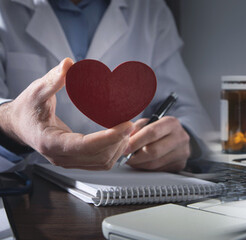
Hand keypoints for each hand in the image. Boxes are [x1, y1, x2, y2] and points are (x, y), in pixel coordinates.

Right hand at [0, 58, 132, 169]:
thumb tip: (68, 64)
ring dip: (119, 147)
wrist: (18, 124)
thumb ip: (53, 79)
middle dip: (119, 141)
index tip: (126, 124)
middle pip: (98, 157)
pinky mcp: (75, 160)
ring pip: (102, 162)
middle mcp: (60, 156)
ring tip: (129, 128)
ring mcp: (68, 161)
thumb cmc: (26, 108)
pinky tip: (122, 136)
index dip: (109, 137)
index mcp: (50, 142)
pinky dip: (114, 150)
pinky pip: (100, 161)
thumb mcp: (36, 91)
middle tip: (131, 122)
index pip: (85, 146)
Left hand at [124, 117, 190, 171]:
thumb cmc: (159, 130)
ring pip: (154, 163)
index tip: (124, 147)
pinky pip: (157, 170)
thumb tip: (124, 140)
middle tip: (124, 156)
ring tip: (131, 159)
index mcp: (171, 123)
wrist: (177, 138)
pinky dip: (146, 167)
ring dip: (138, 163)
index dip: (135, 141)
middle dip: (135, 156)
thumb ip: (136, 129)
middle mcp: (180, 137)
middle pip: (153, 151)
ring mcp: (182, 152)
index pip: (152, 132)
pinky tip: (141, 162)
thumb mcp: (148, 123)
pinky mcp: (180, 164)